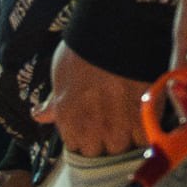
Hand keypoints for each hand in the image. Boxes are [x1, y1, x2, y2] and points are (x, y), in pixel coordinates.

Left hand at [32, 41, 148, 155]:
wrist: (117, 32)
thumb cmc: (84, 50)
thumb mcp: (61, 75)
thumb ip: (55, 102)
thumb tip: (39, 114)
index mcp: (69, 120)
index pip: (75, 148)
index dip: (84, 142)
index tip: (91, 134)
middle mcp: (93, 129)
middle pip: (99, 154)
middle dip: (104, 145)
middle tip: (111, 130)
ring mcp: (121, 125)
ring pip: (124, 150)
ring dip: (126, 141)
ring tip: (129, 128)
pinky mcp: (147, 117)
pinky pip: (146, 137)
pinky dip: (146, 132)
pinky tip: (145, 121)